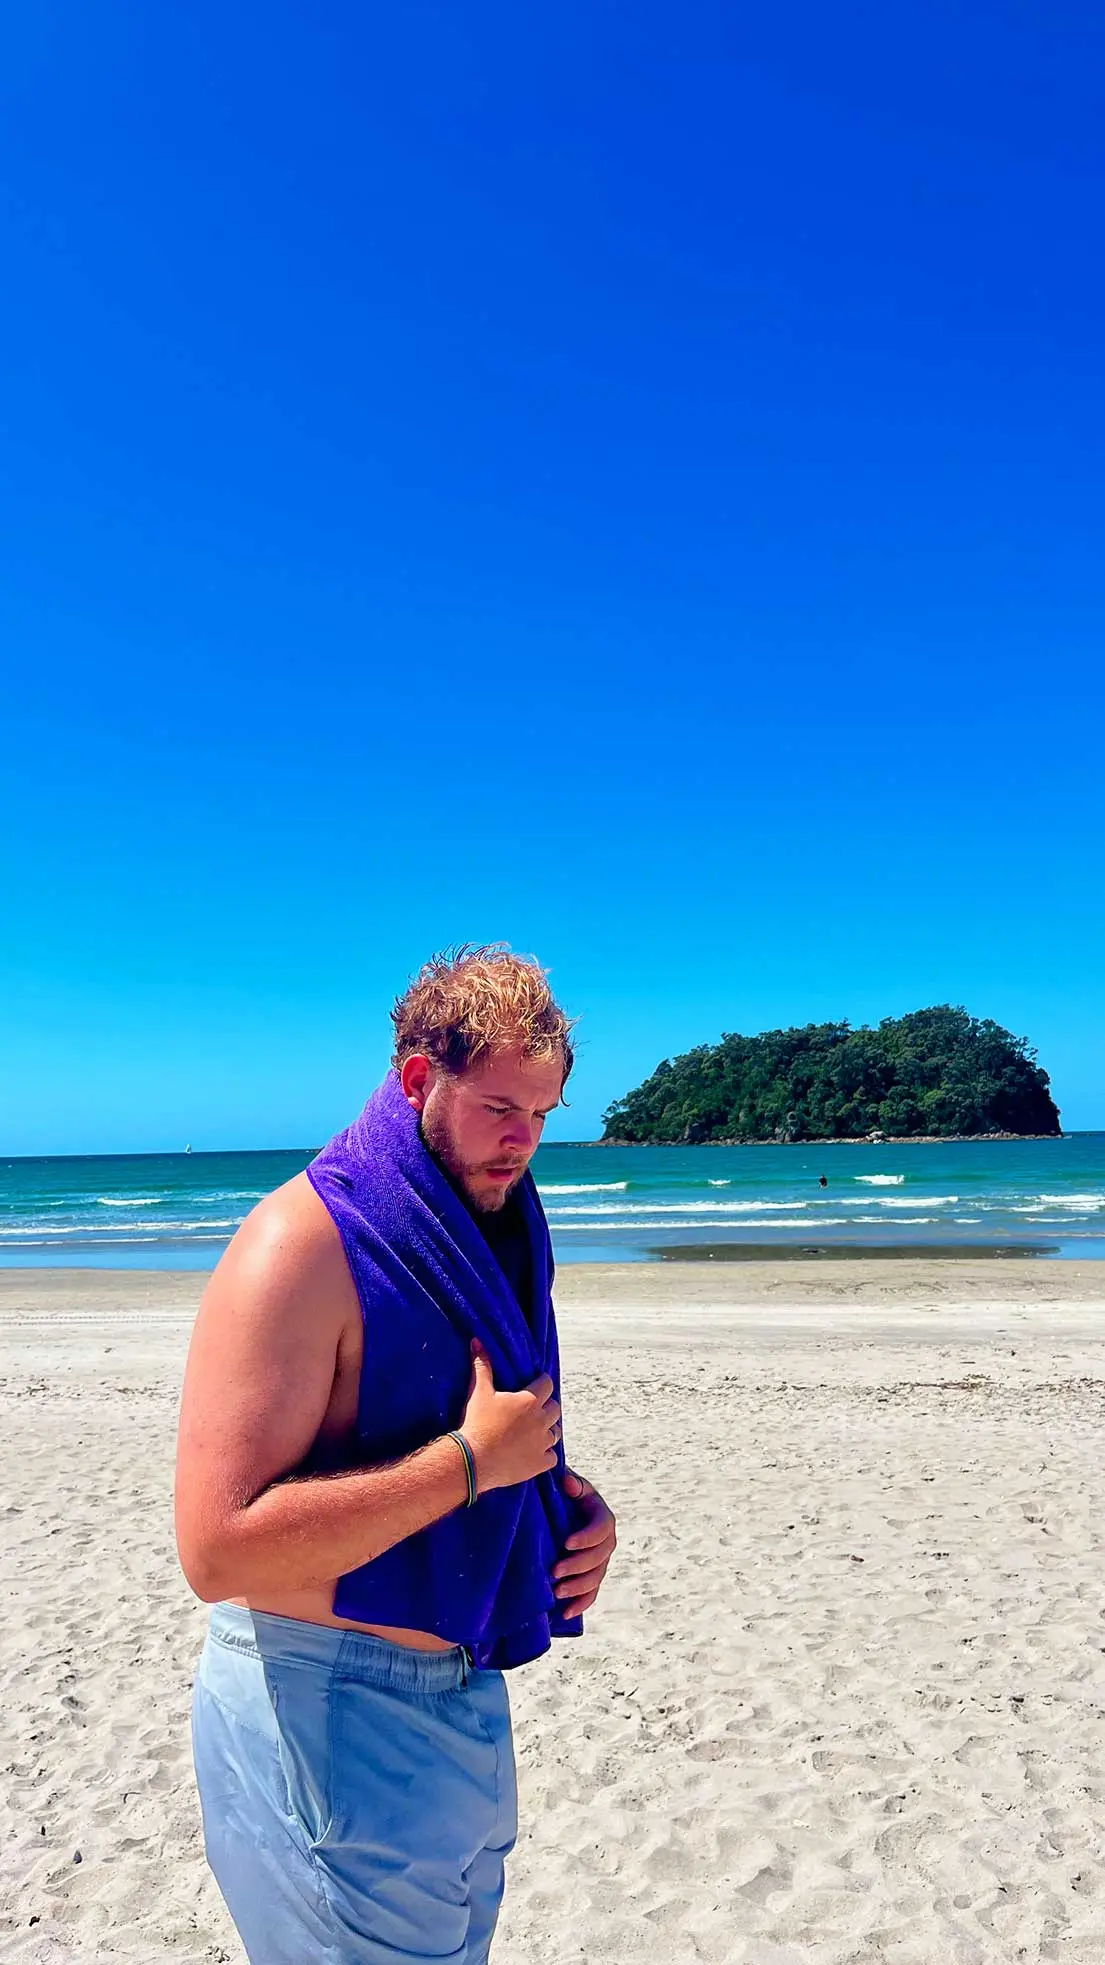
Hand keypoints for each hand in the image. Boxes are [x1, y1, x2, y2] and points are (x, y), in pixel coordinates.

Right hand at [461, 1343, 561, 1494]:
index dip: (542, 1383)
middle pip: (555, 1408)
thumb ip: (482, 1366)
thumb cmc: (476, 1423)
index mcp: (529, 1400)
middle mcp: (541, 1420)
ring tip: (533, 1432)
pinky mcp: (539, 1463)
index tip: (536, 1385)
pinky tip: (534, 1453)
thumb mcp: (478, 1392)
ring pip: (556, 1432)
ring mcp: (542, 1443)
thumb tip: (477, 1342)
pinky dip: (545, 1454)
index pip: (547, 1384)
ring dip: (547, 1430)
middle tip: (533, 1410)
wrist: (473, 1460)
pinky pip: (552, 1457)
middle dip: (546, 1407)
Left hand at [552, 1470, 616, 1617]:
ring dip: (578, 1588)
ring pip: (595, 1578)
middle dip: (577, 1566)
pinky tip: (565, 1613)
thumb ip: (571, 1484)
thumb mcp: (569, 1486)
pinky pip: (591, 1593)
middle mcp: (606, 1541)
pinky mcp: (591, 1576)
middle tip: (554, 1571)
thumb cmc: (563, 1495)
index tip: (566, 1543)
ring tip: (557, 1592)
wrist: (560, 1509)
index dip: (586, 1538)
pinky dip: (580, 1604)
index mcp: (602, 1517)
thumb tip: (568, 1483)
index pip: (601, 1529)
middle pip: (599, 1558)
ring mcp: (600, 1561)